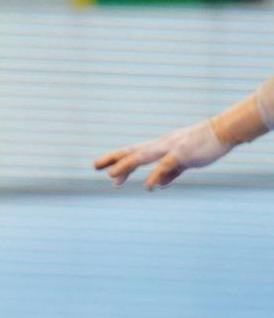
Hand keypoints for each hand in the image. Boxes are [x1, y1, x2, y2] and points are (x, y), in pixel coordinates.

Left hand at [93, 119, 233, 188]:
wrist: (224, 131)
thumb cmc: (204, 144)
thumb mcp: (184, 160)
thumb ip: (171, 171)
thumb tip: (160, 183)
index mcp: (160, 146)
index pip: (132, 151)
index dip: (116, 159)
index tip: (101, 167)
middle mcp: (160, 145)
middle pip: (131, 151)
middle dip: (112, 159)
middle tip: (94, 166)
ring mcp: (170, 148)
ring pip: (142, 157)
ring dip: (126, 166)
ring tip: (112, 176)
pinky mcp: (182, 154)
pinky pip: (165, 166)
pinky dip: (156, 176)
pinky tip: (149, 187)